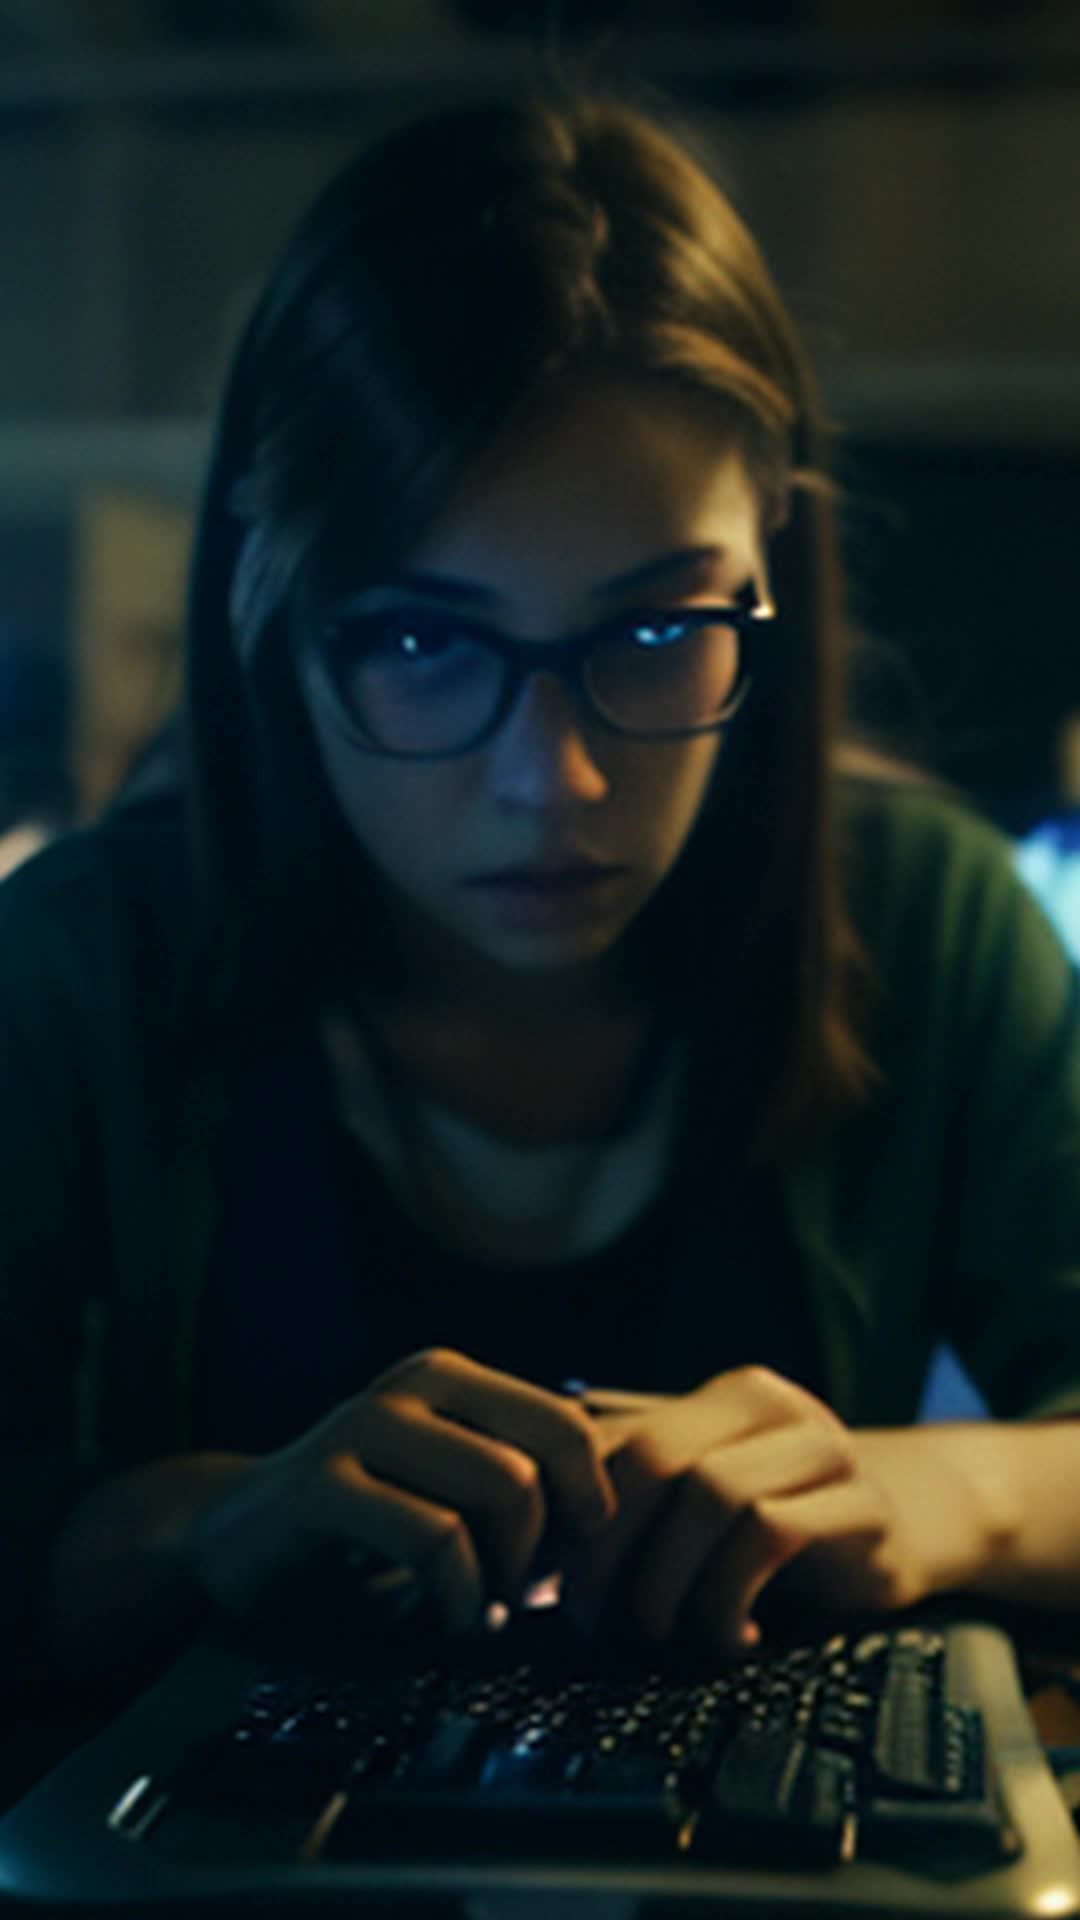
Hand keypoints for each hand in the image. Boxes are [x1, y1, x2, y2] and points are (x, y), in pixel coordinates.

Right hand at [182, 1348, 614, 1632]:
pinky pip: (434, 1538)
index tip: (567, 1562)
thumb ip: (517, 1483)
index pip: (568, 1423)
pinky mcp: (321, 1484)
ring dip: (503, 1574)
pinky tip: (444, 1617)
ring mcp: (361, 1427)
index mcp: (449, 1377)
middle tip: (519, 1595)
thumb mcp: (446, 1487)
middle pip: (539, 1463)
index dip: (588, 1503)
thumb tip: (615, 1521)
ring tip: (481, 1607)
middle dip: (544, 1548)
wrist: (235, 1540)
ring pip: (497, 1491)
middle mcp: (409, 1386)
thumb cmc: (363, 1524)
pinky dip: (457, 1595)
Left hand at [560, 1367, 947, 1657]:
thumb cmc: (795, 1523)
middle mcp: (771, 1405)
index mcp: (725, 1396)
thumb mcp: (716, 1497)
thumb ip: (644, 1497)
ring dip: (671, 1583)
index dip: (571, 1515)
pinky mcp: (860, 1505)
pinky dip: (729, 1596)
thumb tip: (531, 1541)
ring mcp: (823, 1447)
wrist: (925, 1522)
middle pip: (654, 1459)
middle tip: (595, 1622)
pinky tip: (734, 1635)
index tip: (550, 1586)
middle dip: (608, 1550)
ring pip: (709, 1494)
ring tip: (669, 1635)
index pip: (616, 1440)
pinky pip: (765, 1537)